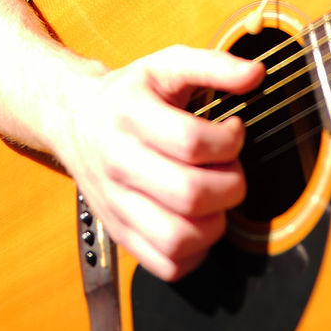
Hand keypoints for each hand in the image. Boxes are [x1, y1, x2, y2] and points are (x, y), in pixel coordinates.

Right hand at [56, 44, 263, 282]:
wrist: (74, 117)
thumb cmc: (130, 93)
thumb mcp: (167, 64)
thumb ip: (214, 65)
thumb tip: (256, 74)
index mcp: (131, 115)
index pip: (192, 142)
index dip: (230, 140)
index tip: (233, 129)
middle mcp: (118, 162)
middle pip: (190, 195)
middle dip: (230, 184)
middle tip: (229, 167)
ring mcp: (116, 204)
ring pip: (179, 239)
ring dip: (215, 222)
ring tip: (215, 196)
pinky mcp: (120, 233)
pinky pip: (167, 265)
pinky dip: (196, 252)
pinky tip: (198, 221)